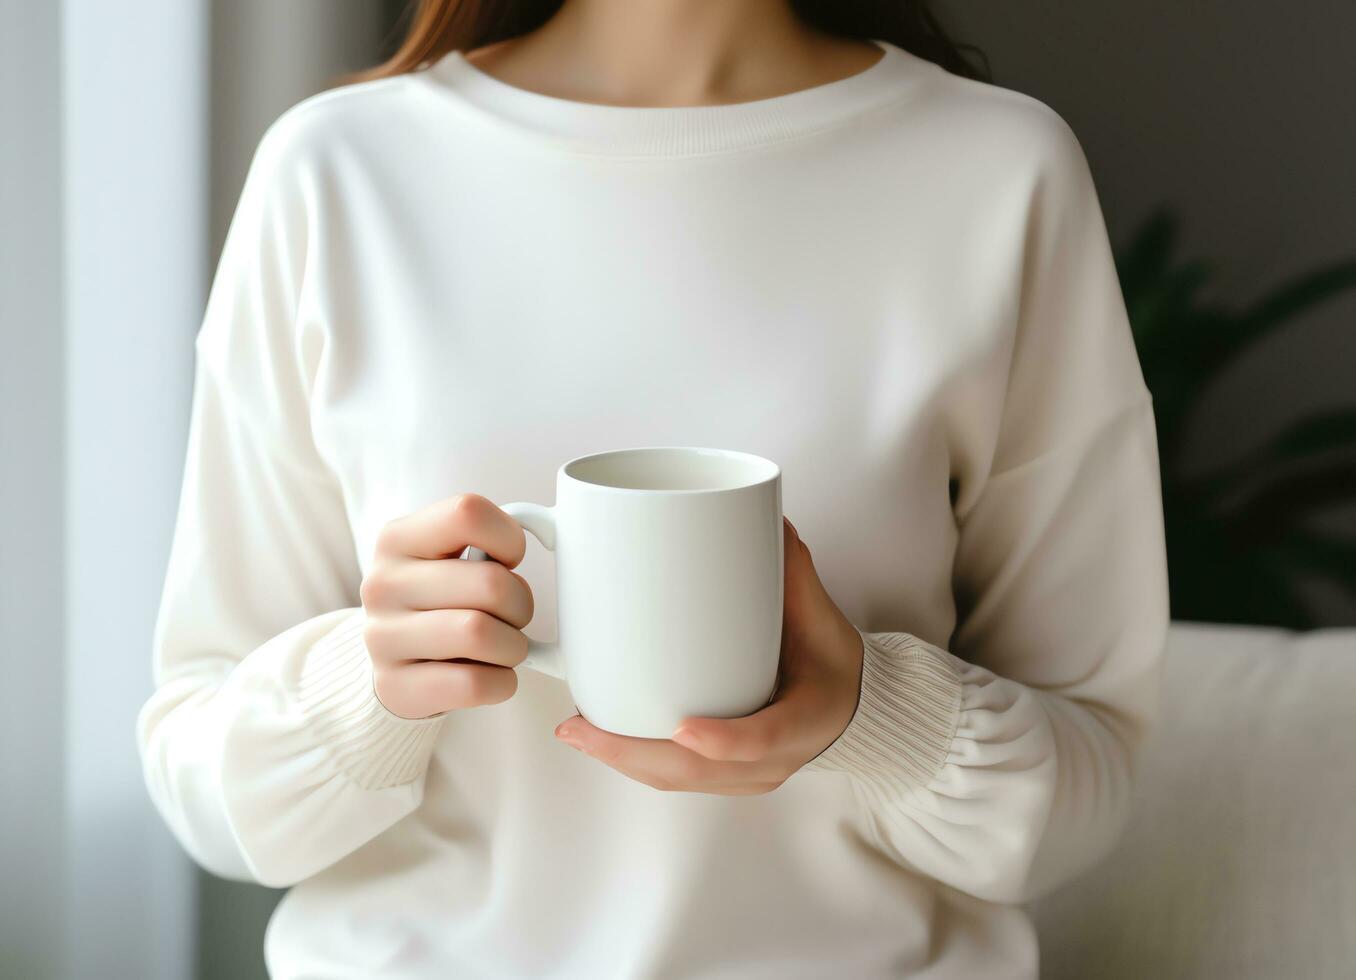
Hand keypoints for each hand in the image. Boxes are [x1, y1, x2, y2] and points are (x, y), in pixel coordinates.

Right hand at [361, 493, 534, 718]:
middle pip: (490, 584)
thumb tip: (548, 529)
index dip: (509, 538)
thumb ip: (489, 536)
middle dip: (521, 603)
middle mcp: (382, 585)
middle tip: (513, 614)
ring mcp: (382, 639)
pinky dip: (501, 682)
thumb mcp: (449, 555)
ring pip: (480, 634)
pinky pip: (474, 683)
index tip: (509, 560)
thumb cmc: (442, 600)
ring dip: (513, 646)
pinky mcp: (396, 688)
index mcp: (397, 539)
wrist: (398, 662)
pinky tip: (491, 674)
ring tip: (503, 645)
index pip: (468, 512)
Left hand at [554, 517, 864, 793]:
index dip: (723, 739)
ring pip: (676, 780)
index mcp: (805, 722)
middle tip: (577, 726)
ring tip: (574, 730)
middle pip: (696, 772)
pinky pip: (675, 779)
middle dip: (630, 754)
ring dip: (621, 760)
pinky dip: (635, 762)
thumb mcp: (822, 619)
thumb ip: (796, 573)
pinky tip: (599, 741)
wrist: (853, 708)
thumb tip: (770, 520)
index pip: (763, 739)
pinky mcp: (726, 776)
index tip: (681, 726)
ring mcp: (747, 776)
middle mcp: (773, 761)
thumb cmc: (832, 662)